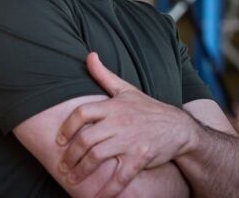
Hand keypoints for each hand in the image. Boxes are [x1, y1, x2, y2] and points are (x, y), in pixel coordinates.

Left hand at [56, 53, 197, 196]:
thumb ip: (104, 75)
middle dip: (70, 156)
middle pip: (85, 140)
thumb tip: (89, 55)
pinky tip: (96, 197)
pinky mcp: (141, 157)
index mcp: (113, 105)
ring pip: (97, 158)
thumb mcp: (127, 89)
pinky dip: (107, 190)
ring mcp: (130, 140)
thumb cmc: (148, 108)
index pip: (82, 113)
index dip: (66, 128)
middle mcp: (120, 122)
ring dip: (81, 171)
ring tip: (71, 179)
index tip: (59, 141)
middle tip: (62, 166)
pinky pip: (120, 177)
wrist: (179, 128)